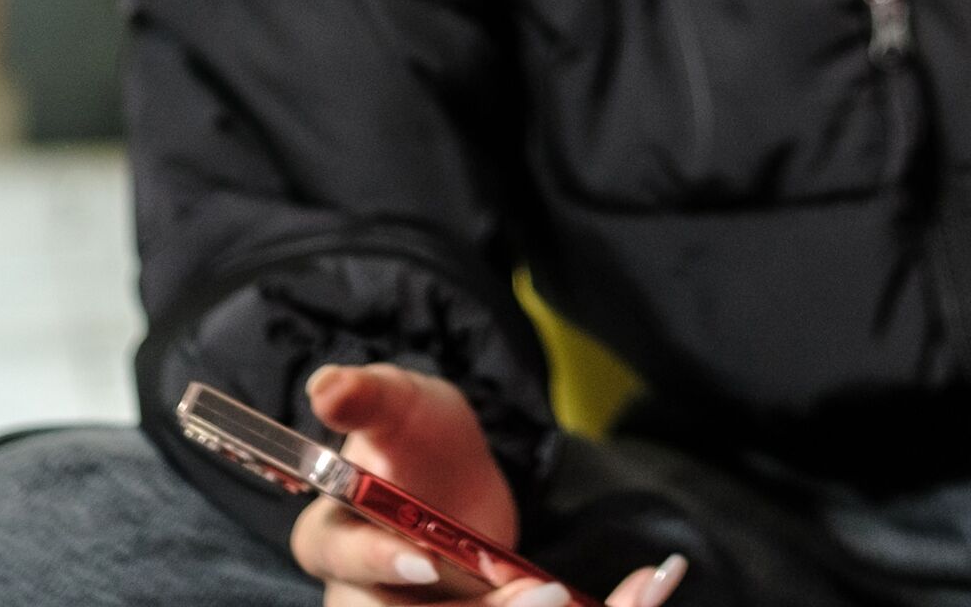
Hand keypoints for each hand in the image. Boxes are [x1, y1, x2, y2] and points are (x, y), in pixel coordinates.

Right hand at [292, 364, 689, 606]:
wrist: (449, 474)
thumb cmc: (412, 437)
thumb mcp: (398, 406)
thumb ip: (367, 398)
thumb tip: (327, 385)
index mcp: (336, 543)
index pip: (345, 564)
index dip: (380, 565)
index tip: (425, 559)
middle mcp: (372, 598)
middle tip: (543, 596)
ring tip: (591, 596)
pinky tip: (643, 590)